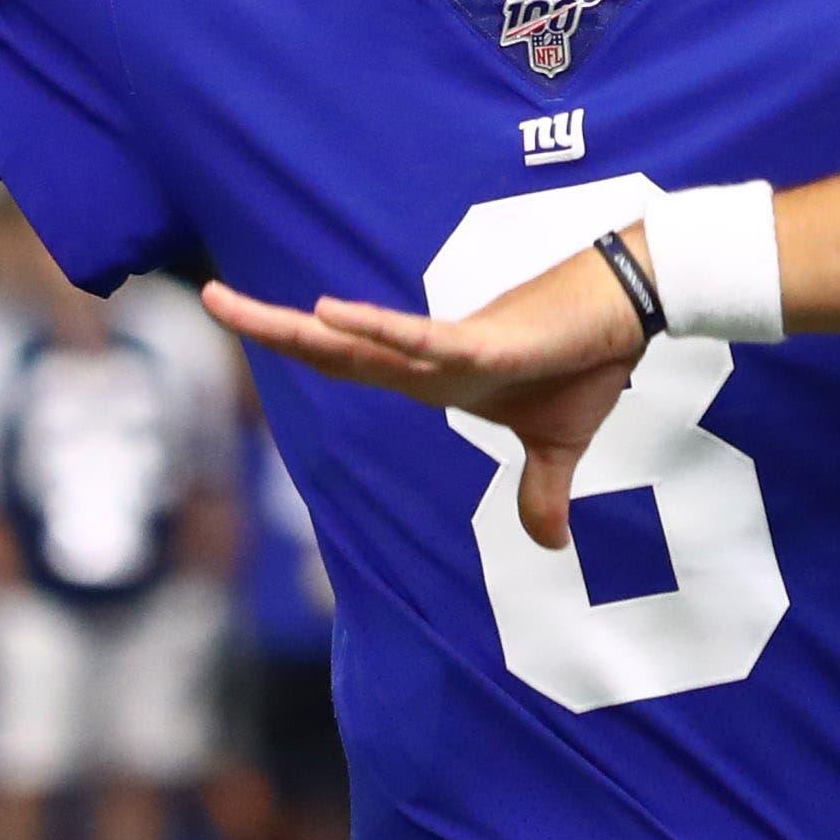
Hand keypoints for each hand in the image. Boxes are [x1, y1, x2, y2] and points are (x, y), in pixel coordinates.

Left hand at [203, 240, 647, 552]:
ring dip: (292, 326)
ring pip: (354, 338)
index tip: (249, 326)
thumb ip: (541, 491)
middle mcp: (425, 358)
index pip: (347, 361)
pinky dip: (373, 328)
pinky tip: (326, 315)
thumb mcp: (558, 444)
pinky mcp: (481, 344)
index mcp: (431, 377)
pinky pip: (417, 338)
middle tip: (210, 297)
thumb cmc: (587, 361)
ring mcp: (448, 349)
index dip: (298, 345)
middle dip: (266, 326)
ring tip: (232, 305)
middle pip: (329, 346)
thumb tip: (551, 543)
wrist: (628, 313)